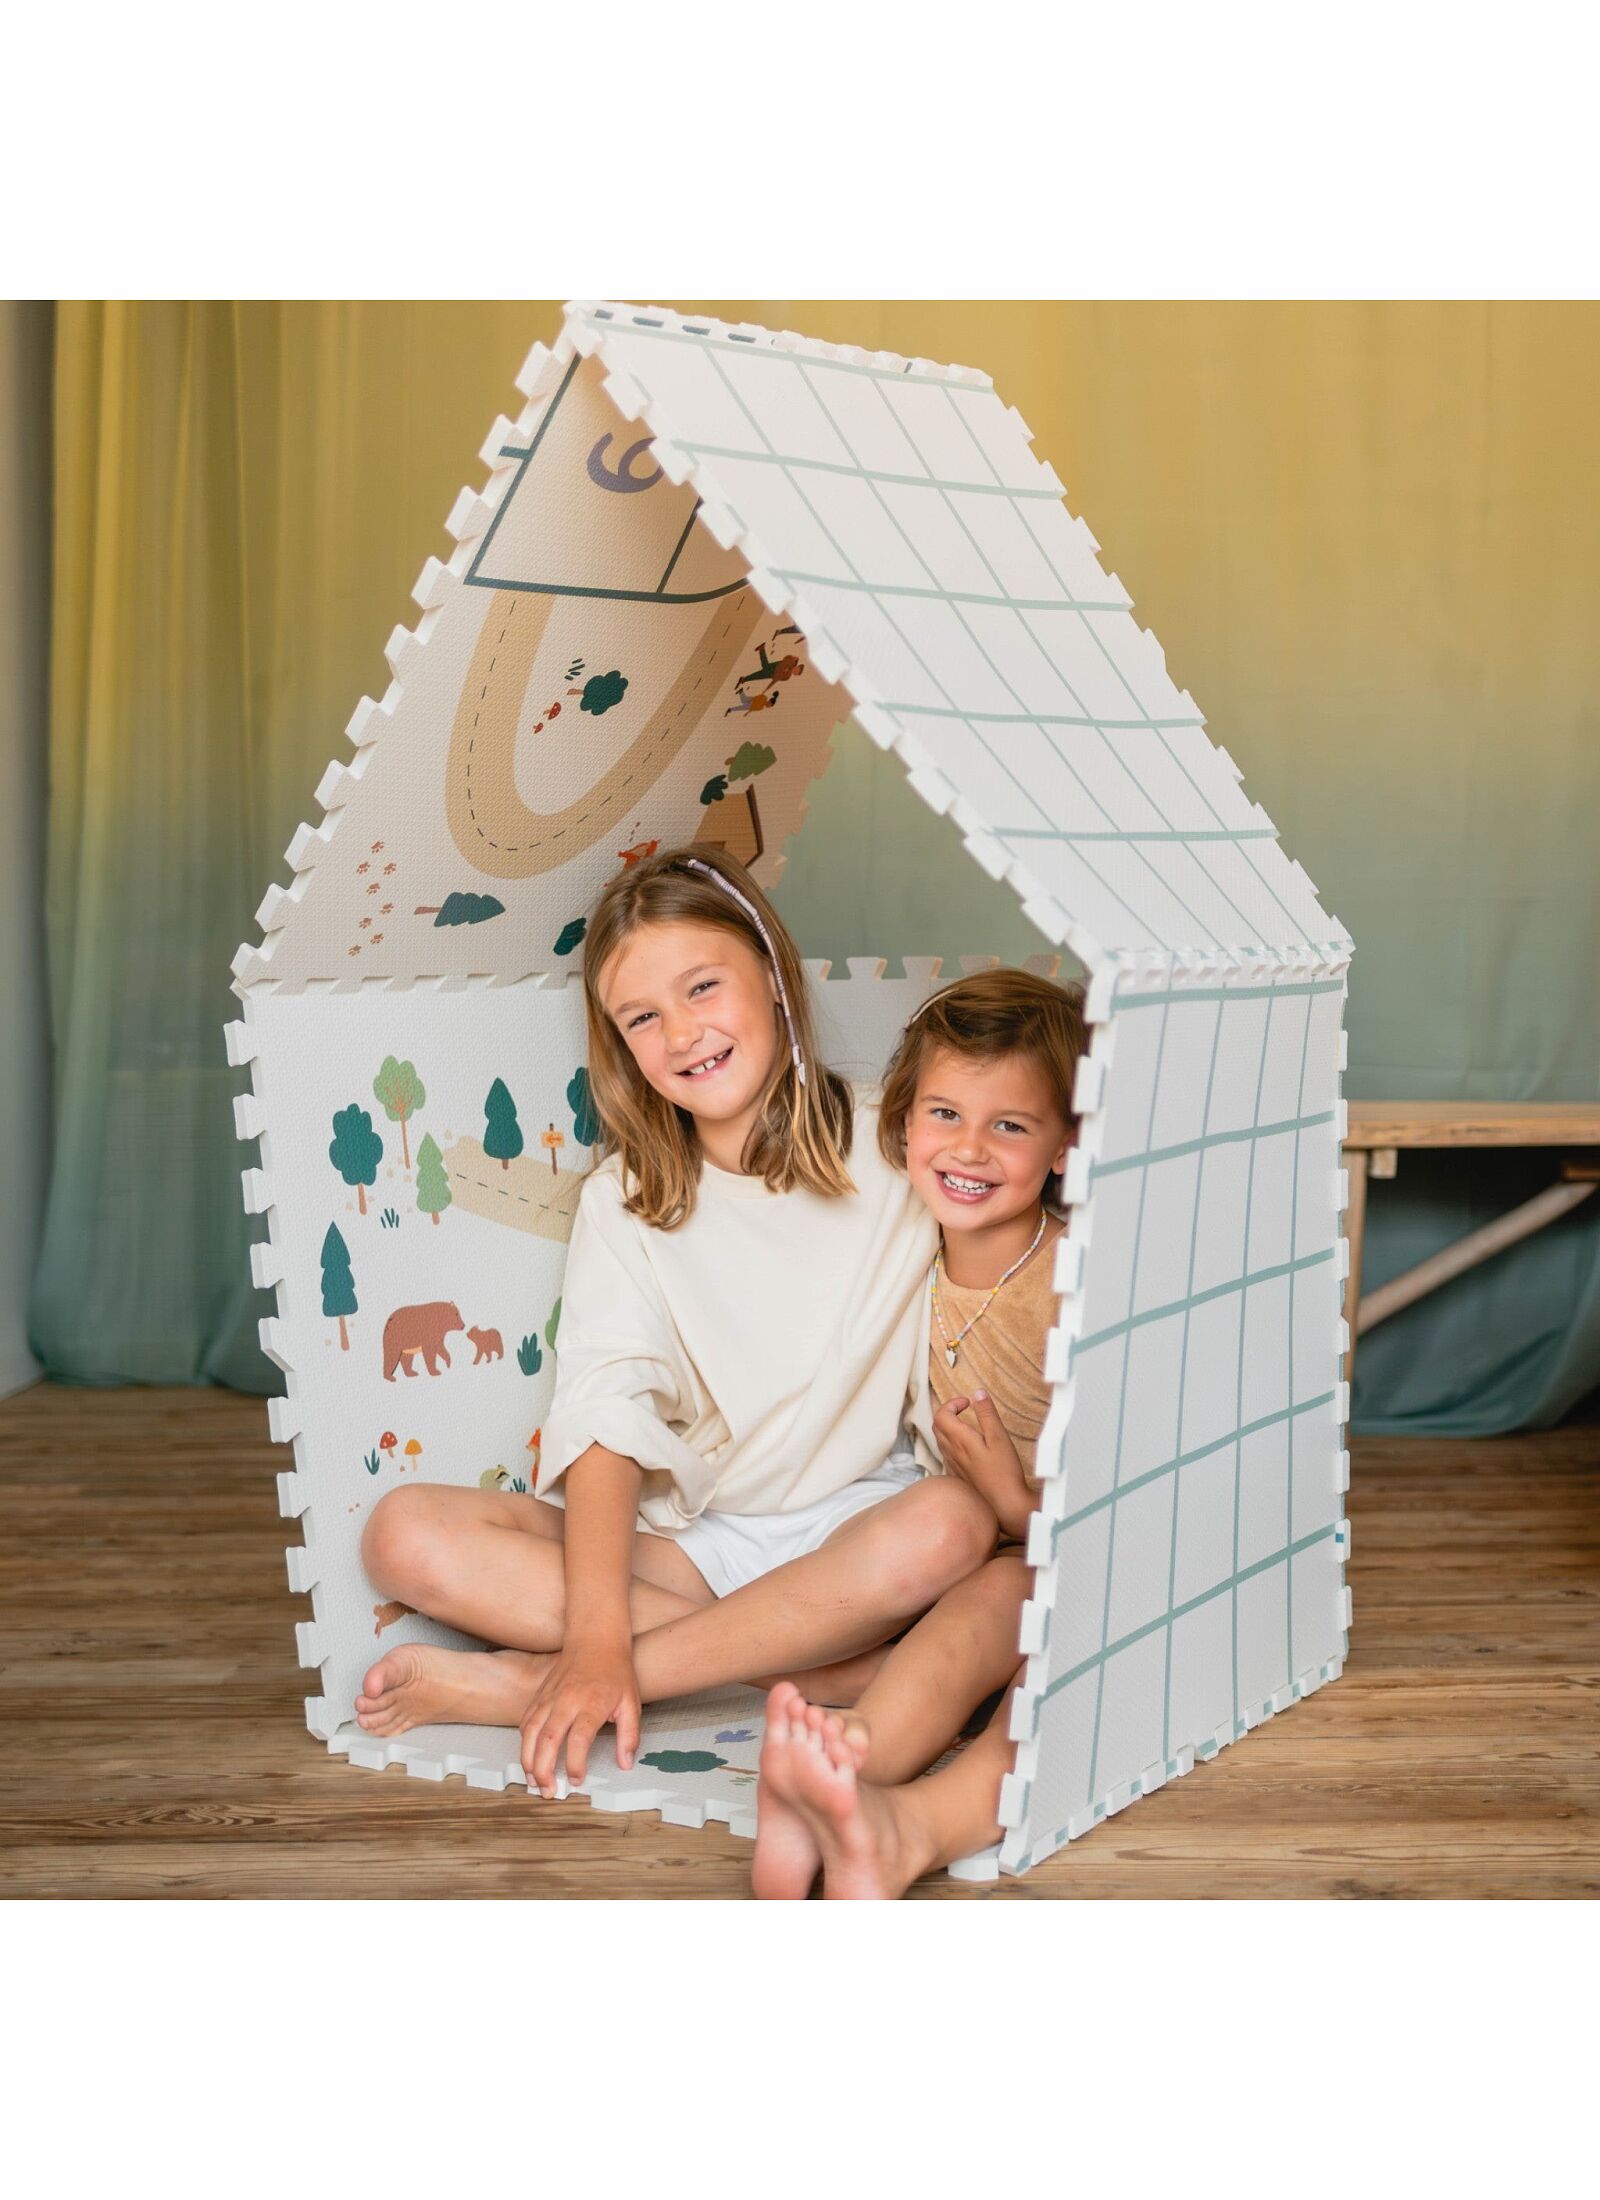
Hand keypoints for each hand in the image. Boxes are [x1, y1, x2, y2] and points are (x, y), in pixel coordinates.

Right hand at [520, 1638, 640, 1796]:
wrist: (596, 1638)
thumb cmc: (615, 1671)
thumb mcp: (631, 1703)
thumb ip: (629, 1736)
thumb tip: (625, 1763)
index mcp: (592, 1704)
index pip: (579, 1740)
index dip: (575, 1764)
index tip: (577, 1779)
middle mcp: (567, 1700)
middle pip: (548, 1740)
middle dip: (544, 1770)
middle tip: (548, 1790)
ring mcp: (550, 1697)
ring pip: (530, 1732)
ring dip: (528, 1759)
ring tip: (532, 1780)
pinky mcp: (540, 1694)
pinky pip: (525, 1720)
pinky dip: (523, 1742)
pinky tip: (528, 1756)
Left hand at [932, 1391, 1032, 1538]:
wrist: (1004, 1504)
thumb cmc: (1004, 1471)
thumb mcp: (999, 1437)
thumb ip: (987, 1413)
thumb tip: (978, 1393)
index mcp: (960, 1439)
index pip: (941, 1415)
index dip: (951, 1403)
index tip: (967, 1402)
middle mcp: (951, 1452)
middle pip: (937, 1426)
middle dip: (948, 1413)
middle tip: (965, 1410)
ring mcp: (952, 1465)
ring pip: (940, 1440)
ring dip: (948, 1428)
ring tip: (967, 1425)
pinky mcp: (957, 1476)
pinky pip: (946, 1454)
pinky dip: (951, 1443)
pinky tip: (967, 1447)